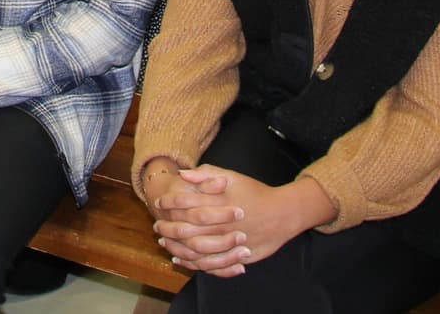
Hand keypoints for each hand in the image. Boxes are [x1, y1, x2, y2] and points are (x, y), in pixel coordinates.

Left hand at [155, 167, 334, 277]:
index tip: (159, 203)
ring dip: (175, 247)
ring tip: (164, 243)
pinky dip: (192, 264)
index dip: (169, 203)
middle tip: (157, 226)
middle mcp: (222, 224)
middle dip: (168, 227)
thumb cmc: (255, 192)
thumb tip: (182, 174)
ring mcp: (228, 242)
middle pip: (186, 228)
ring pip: (194, 249)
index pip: (185, 203)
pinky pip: (209, 264)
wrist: (283, 213)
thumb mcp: (232, 176)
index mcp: (219, 202)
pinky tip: (180, 261)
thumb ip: (206, 174)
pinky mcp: (235, 256)